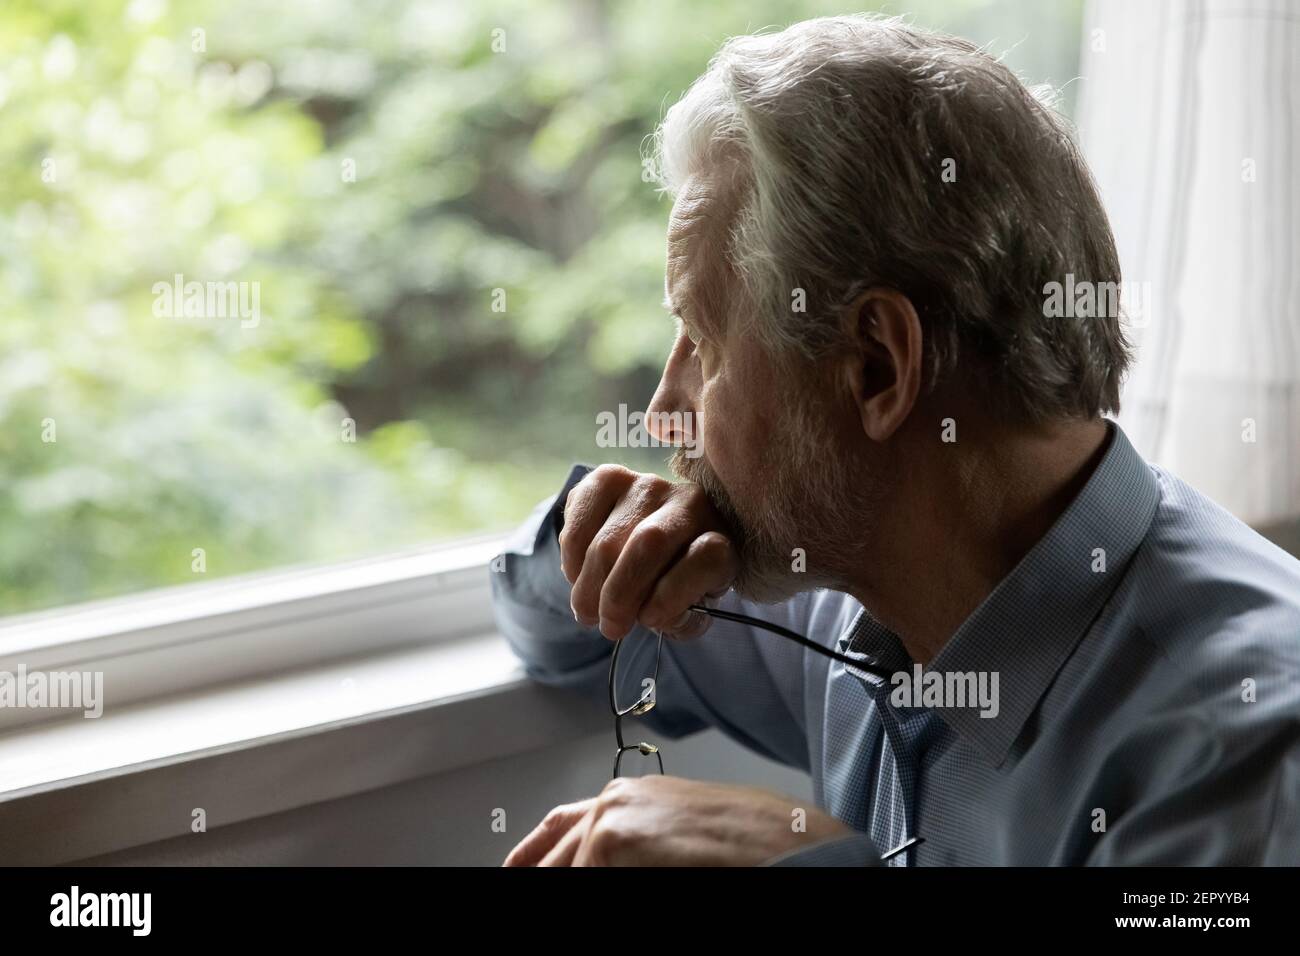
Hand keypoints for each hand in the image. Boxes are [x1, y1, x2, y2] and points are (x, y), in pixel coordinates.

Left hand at [502, 775, 853, 865]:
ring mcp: (610, 816)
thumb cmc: (755, 841)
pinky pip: (584, 878)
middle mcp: (614, 799)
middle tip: (520, 885)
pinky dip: (589, 890)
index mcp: (632, 797)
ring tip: (619, 890)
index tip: (516, 871)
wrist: (786, 842)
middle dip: (540, 874)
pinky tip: (634, 885)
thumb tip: (617, 863)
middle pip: (551, 854)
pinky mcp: (612, 840)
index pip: (559, 826)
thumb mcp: (682, 836)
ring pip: (566, 869)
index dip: (533, 857)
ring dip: (575, 882)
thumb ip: (642, 849)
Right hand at [559, 464, 737, 640]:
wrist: (658, 551)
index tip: (649, 621)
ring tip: (587, 609)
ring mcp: (648, 485)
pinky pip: (579, 519)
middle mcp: (690, 502)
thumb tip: (648, 613)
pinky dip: (571, 557)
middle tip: (609, 626)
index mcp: (721, 538)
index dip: (673, 595)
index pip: (706, 557)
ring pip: (608, 539)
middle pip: (648, 543)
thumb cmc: (674, 588)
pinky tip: (578, 575)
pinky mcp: (610, 478)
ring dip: (589, 584)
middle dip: (619, 594)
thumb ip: (676, 620)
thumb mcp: (688, 612)